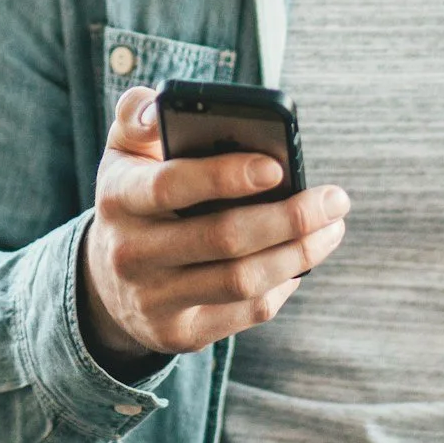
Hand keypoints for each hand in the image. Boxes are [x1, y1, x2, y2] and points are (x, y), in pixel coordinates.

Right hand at [77, 84, 351, 374]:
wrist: (107, 279)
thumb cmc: (136, 196)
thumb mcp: (124, 151)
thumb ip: (140, 116)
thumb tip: (163, 108)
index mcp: (118, 196)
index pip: (170, 185)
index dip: (224, 176)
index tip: (277, 166)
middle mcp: (130, 253)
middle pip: (222, 238)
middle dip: (289, 218)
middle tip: (335, 199)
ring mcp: (153, 299)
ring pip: (242, 280)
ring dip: (298, 253)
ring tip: (332, 228)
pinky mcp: (179, 334)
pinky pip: (245, 312)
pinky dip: (282, 285)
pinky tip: (301, 260)